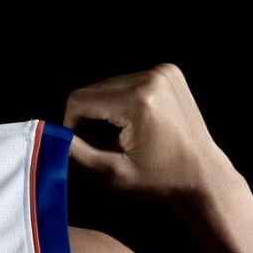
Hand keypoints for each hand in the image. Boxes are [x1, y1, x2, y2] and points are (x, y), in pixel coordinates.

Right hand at [63, 63, 235, 204]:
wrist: (202, 177)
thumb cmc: (158, 181)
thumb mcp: (110, 174)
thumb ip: (75, 153)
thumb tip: (50, 135)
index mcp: (137, 99)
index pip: (80, 99)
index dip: (72, 125)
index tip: (83, 147)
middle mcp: (152, 77)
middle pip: (94, 90)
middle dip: (91, 118)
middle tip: (104, 146)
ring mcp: (163, 72)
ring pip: (109, 86)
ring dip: (106, 110)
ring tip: (121, 138)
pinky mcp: (169, 73)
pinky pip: (128, 83)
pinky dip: (123, 103)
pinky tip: (135, 125)